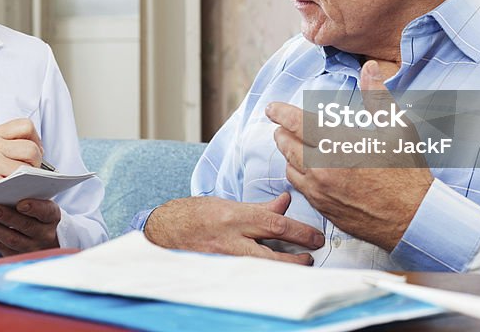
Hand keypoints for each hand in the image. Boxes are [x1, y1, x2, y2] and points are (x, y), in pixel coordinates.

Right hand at [0, 118, 43, 198]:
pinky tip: (11, 193)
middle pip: (31, 150)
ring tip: (17, 183)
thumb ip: (8, 144)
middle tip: (27, 173)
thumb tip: (39, 150)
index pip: (26, 126)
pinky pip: (17, 185)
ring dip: (28, 179)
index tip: (33, 152)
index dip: (36, 140)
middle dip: (35, 164)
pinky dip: (19, 191)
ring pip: (27, 169)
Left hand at [0, 198, 60, 255]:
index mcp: (53, 216)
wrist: (46, 236)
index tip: (21, 204)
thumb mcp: (41, 202)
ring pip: (13, 240)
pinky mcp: (19, 257)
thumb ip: (28, 195)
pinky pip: (3, 248)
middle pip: (26, 226)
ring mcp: (33, 248)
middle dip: (7, 217)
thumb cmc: (39, 212)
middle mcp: (46, 235)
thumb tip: (4, 185)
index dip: (34, 208)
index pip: (46, 212)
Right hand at [143, 193, 323, 264]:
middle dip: (296, 259)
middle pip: (270, 253)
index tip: (316, 238)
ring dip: (281, 270)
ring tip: (297, 268)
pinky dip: (262, 277)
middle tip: (310, 257)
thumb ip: (259, 207)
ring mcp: (223, 259)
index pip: (274, 224)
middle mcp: (230, 239)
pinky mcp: (218, 272)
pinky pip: (246, 277)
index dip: (299, 232)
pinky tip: (273, 278)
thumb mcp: (229, 205)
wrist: (163, 230)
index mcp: (235, 217)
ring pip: (260, 269)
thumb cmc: (196, 214)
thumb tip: (285, 201)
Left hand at [269, 60, 433, 249]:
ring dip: (287, 153)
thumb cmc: (407, 171)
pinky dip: (297, 174)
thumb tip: (370, 67)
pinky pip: (299, 187)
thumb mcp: (396, 127)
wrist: (413, 218)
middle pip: (286, 144)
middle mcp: (322, 167)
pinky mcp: (323, 207)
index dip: (280, 113)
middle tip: (281, 126)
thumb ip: (377, 96)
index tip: (271, 108)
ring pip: (289, 166)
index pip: (297, 122)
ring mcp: (320, 190)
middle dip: (281, 132)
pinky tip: (305, 169)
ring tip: (292, 145)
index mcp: (338, 143)